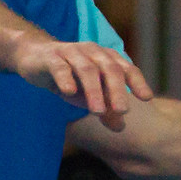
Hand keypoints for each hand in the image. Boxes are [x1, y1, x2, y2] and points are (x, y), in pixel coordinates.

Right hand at [11, 34, 151, 126]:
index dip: (137, 81)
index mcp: (105, 58)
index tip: (146, 98)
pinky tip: (69, 92)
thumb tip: (120, 128)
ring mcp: (71, 53)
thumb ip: (105, 109)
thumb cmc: (68, 76)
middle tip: (122, 110)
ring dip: (93, 90)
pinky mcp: (51, 58)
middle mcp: (92, 52)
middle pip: (109, 69)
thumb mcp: (87, 95)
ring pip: (86, 69)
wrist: (34, 57)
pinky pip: (60, 67)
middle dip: (117, 90)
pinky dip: (65, 78)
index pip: (126, 68)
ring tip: (97, 112)